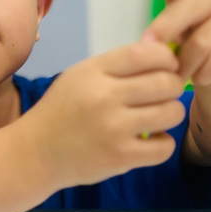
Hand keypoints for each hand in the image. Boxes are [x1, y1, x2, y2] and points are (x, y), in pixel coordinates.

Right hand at [24, 42, 186, 187]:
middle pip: (165, 83)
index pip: (145, 54)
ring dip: (171, 113)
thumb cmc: (63, 110)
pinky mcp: (120, 157)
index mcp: (94, 72)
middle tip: (165, 93)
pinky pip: (165, 147)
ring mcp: (113, 129)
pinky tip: (151, 140)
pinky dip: (164, 143)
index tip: (168, 66)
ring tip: (159, 116)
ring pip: (171, 113)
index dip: (167, 57)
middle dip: (174, 86)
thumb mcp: (81, 76)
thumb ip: (117, 65)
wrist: (36, 153)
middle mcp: (104, 97)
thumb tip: (164, 54)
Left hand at [141, 0, 210, 94]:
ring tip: (176, 76)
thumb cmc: (190, 44)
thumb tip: (147, 45)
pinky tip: (200, 77)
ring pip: (202, 42)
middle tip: (147, 45)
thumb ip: (161, 31)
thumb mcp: (173, 34)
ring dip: (184, 63)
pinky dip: (203, 74)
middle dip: (167, 26)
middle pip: (193, 6)